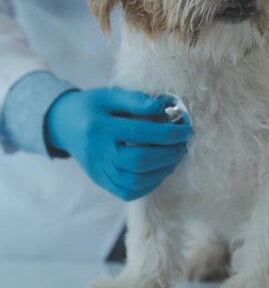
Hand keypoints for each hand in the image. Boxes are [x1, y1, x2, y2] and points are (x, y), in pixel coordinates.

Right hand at [45, 88, 191, 200]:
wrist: (64, 125)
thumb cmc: (92, 107)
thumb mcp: (109, 96)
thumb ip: (135, 100)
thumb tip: (163, 107)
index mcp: (100, 128)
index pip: (140, 133)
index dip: (168, 133)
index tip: (185, 129)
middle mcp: (98, 153)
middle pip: (139, 162)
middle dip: (168, 154)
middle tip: (183, 145)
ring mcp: (99, 171)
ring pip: (135, 181)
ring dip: (162, 170)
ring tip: (175, 156)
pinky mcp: (101, 182)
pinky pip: (128, 192)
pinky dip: (150, 184)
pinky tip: (161, 170)